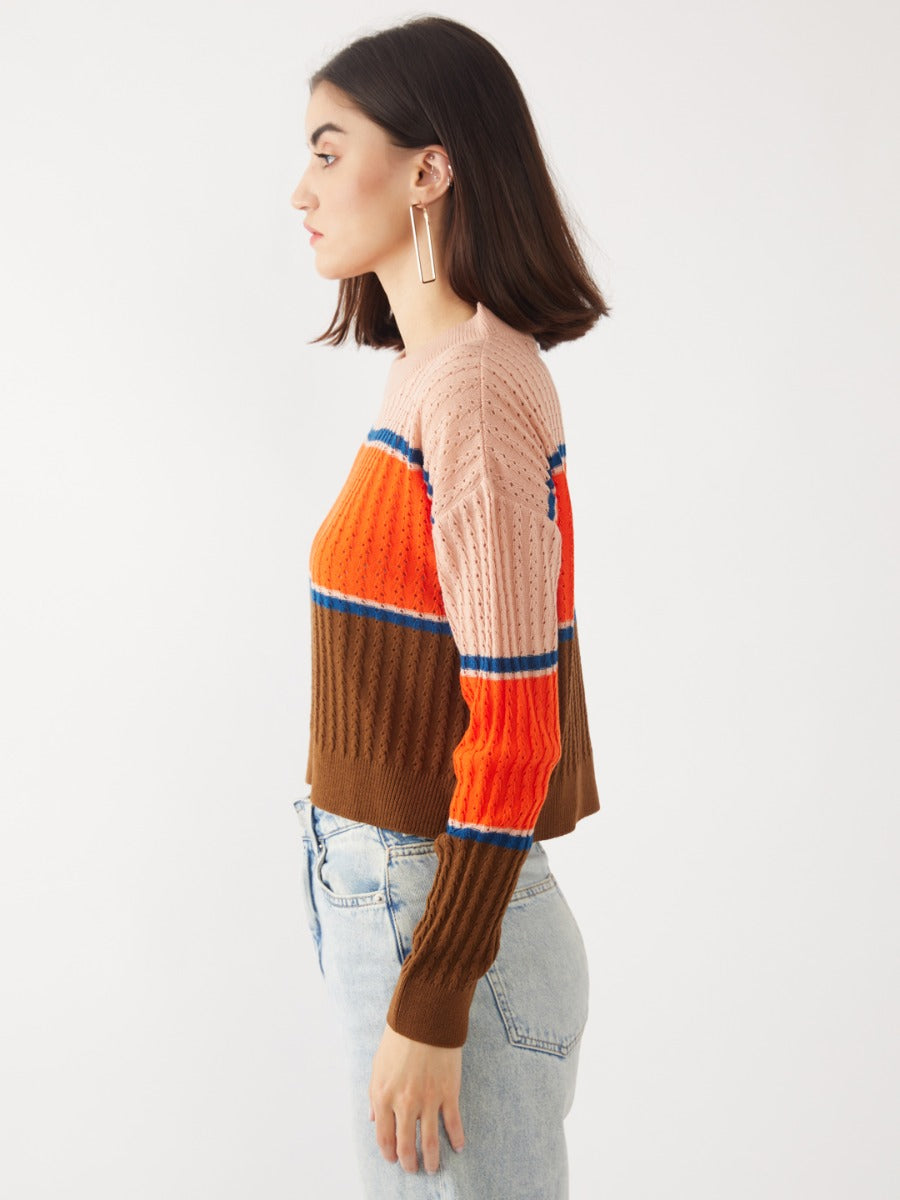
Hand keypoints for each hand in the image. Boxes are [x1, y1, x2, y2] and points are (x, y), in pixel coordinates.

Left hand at [368, 1022, 465, 1174]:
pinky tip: (458, 1147)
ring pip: (430, 1142)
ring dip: (432, 1159)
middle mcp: (404, 1103)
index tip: (393, 1159)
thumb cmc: (399, 1038)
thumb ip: (374, 1095)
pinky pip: (453, 1123)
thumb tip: (372, 1118)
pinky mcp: (449, 1092)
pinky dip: (456, 1139)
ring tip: (433, 1168)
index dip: (388, 1153)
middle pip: (406, 1145)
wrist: (425, 1017)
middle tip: (413, 1168)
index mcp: (383, 1096)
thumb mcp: (378, 1065)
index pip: (384, 1137)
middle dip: (409, 1162)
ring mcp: (428, 1100)